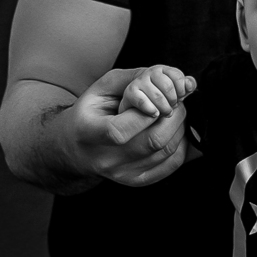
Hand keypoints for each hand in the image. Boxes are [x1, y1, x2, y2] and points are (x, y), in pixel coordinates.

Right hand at [60, 67, 192, 188]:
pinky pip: (170, 165)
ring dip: (180, 128)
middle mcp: (105, 159)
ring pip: (166, 152)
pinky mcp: (135, 180)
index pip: (120, 130)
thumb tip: (164, 76)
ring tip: (176, 113)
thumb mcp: (100, 88)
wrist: (74, 148)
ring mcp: (121, 173)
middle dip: (173, 116)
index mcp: (89, 133)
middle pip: (151, 142)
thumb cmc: (89, 113)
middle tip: (177, 102)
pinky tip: (176, 131)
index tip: (157, 100)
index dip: (147, 113)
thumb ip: (131, 79)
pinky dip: (182, 145)